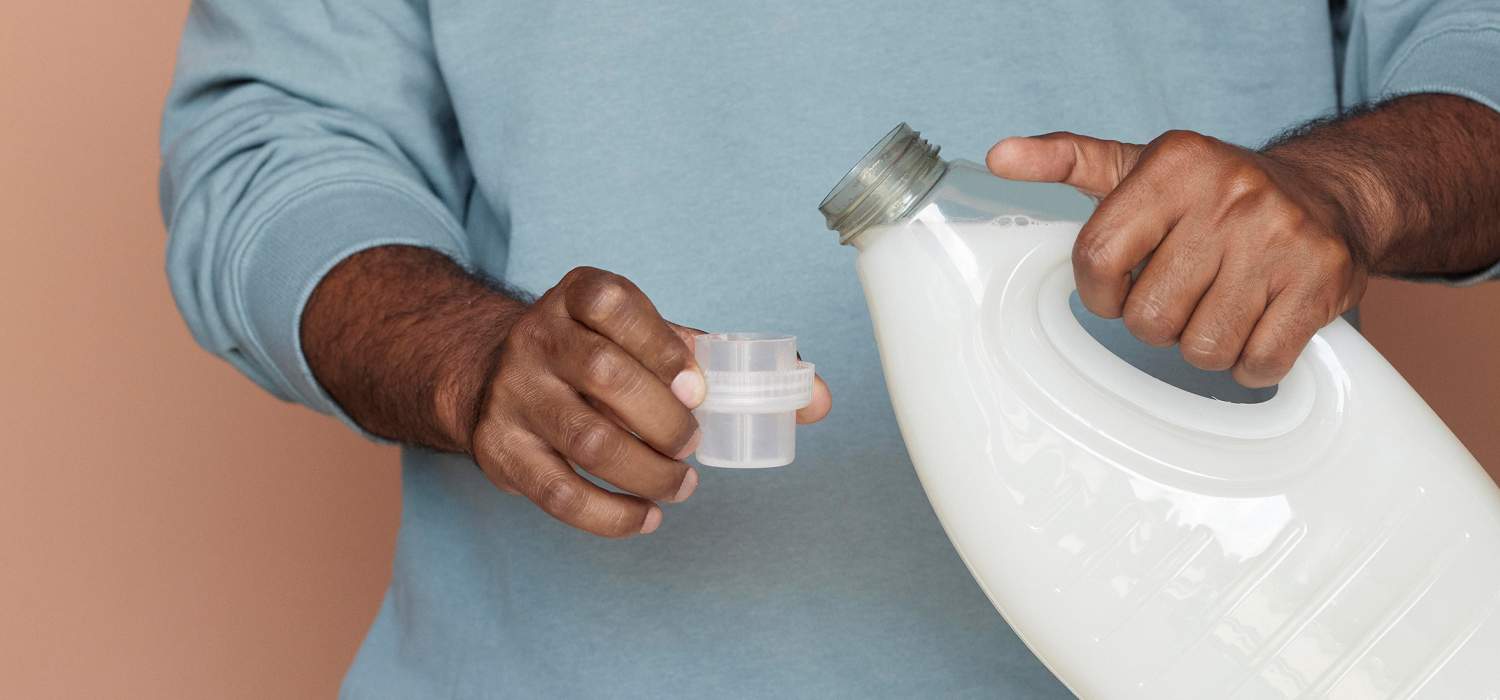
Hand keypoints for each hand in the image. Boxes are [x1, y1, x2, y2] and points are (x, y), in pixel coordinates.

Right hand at [460, 267, 831, 537]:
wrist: (495, 375)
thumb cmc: (596, 356)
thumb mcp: (645, 339)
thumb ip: (720, 361)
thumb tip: (815, 398)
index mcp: (578, 296)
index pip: (615, 304)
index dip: (662, 345)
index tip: (698, 387)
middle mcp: (538, 338)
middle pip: (605, 375)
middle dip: (665, 420)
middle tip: (692, 444)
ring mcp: (514, 393)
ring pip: (586, 439)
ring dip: (648, 473)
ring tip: (680, 486)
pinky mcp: (499, 450)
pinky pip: (559, 491)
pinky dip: (610, 515)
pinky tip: (645, 517)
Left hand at [987, 130, 1367, 387]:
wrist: (1330, 194)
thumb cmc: (1213, 193)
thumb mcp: (1138, 166)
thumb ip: (1066, 161)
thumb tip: (998, 156)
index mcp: (1174, 163)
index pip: (1097, 257)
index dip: (1100, 293)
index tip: (1119, 288)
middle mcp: (1229, 193)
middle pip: (1149, 315)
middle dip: (1158, 321)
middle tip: (1183, 294)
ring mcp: (1280, 237)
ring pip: (1202, 347)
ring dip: (1204, 345)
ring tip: (1220, 306)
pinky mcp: (1320, 280)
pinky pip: (1258, 362)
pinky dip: (1251, 362)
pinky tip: (1257, 325)